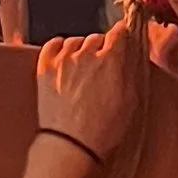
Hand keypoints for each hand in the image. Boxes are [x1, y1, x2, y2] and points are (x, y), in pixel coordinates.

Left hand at [33, 29, 136, 163]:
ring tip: (82, 68)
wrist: (71, 145)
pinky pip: (53, 45)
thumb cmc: (103, 129)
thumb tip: (132, 56)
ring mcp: (63, 60)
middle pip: (96, 38)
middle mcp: (86, 54)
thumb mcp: (130, 101)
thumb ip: (131, 72)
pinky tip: (64, 59)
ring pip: (75, 41)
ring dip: (80, 50)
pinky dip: (59, 48)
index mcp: (111, 61)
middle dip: (101, 48)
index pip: (119, 33)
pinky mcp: (45, 68)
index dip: (122, 34)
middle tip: (102, 65)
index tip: (122, 36)